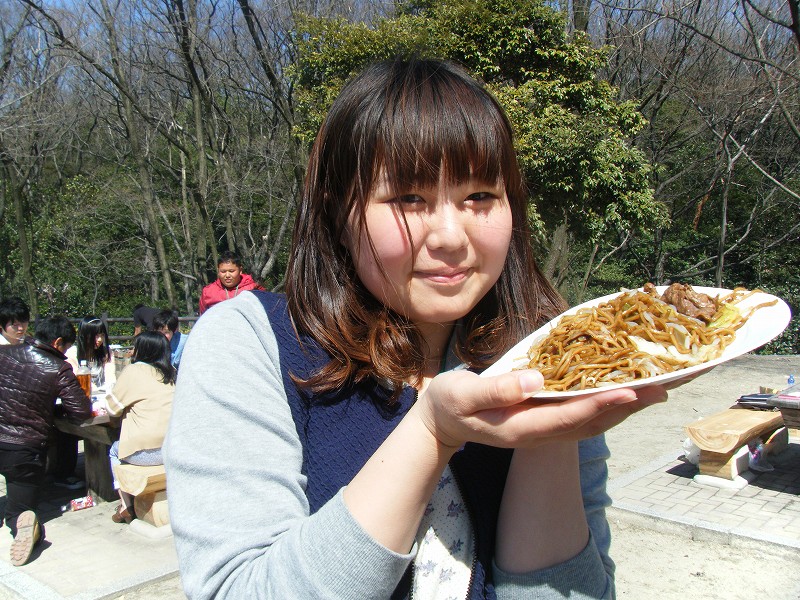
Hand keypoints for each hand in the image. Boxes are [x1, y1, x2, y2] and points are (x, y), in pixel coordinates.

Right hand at [413, 369, 666, 448]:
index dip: (600, 404)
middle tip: (665, 387)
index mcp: (521, 428)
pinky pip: (585, 415)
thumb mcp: (462, 394)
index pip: (568, 417)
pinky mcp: (547, 421)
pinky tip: (627, 391)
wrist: (444, 423)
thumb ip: (496, 389)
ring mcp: (545, 430)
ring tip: (659, 389)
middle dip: (628, 406)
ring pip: (594, 422)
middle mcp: (540, 434)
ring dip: (627, 407)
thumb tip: (535, 378)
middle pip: (592, 423)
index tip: (630, 390)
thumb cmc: (450, 404)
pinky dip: (610, 404)